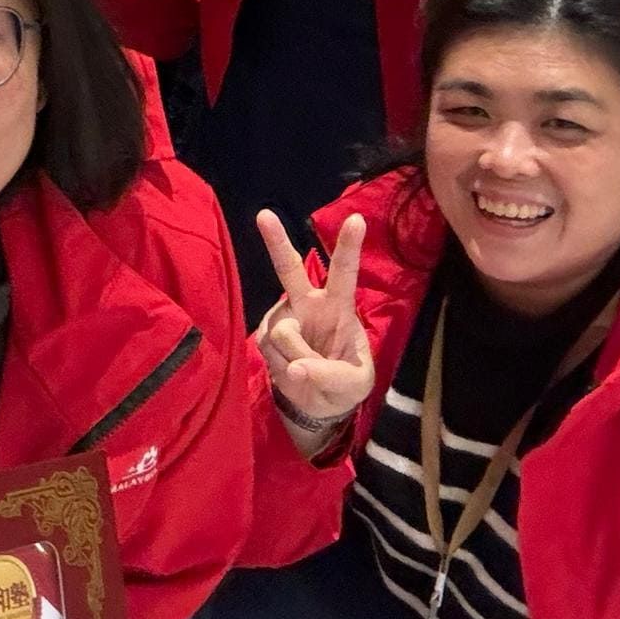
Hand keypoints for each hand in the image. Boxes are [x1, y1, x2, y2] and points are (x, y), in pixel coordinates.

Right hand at [255, 211, 372, 446]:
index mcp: (339, 306)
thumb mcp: (354, 384)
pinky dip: (283, 369)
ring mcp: (283, 318)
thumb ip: (330, 375)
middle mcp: (308, 304)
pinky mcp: (265, 337)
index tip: (356, 219)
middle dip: (276, 241)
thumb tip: (295, 369)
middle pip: (289, 269)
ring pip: (284, 333)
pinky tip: (292, 372)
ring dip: (297, 359)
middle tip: (264, 215)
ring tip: (308, 372)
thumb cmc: (346, 383)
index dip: (349, 246)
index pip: (344, 273)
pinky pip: (271, 351)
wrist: (319, 403)